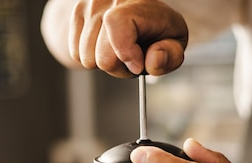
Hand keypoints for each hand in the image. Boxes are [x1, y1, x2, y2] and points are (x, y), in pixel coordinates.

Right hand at [69, 0, 187, 76]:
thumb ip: (170, 55)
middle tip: (133, 58)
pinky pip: (76, 53)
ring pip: (86, 58)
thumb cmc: (158, 28)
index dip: (126, 53)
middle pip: (101, 56)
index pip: (117, 24)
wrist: (138, 9)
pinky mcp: (77, 13)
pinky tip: (106, 47)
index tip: (138, 66)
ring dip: (104, 63)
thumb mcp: (175, 40)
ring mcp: (90, 4)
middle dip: (118, 67)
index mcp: (138, 1)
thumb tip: (152, 61)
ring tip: (120, 51)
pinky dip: (92, 57)